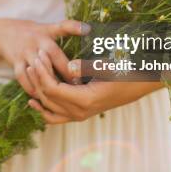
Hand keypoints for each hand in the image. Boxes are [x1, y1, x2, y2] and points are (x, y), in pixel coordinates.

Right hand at [0, 19, 89, 95]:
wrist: (4, 33)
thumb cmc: (34, 32)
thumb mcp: (49, 27)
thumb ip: (68, 28)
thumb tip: (89, 28)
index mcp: (47, 33)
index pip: (63, 29)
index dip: (75, 30)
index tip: (88, 40)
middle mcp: (36, 42)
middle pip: (52, 56)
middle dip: (66, 71)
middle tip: (79, 84)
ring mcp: (24, 52)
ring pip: (37, 69)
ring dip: (48, 82)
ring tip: (60, 95)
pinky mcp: (15, 62)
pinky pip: (22, 77)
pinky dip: (31, 87)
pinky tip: (41, 97)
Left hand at [27, 58, 162, 123]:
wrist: (140, 84)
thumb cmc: (125, 71)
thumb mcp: (108, 66)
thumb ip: (88, 67)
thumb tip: (69, 67)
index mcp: (85, 99)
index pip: (52, 88)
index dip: (42, 72)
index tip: (39, 54)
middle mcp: (80, 111)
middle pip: (47, 97)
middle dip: (37, 76)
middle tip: (34, 57)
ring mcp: (80, 115)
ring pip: (49, 107)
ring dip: (37, 89)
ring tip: (31, 70)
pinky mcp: (80, 114)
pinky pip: (55, 117)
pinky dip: (43, 110)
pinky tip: (32, 102)